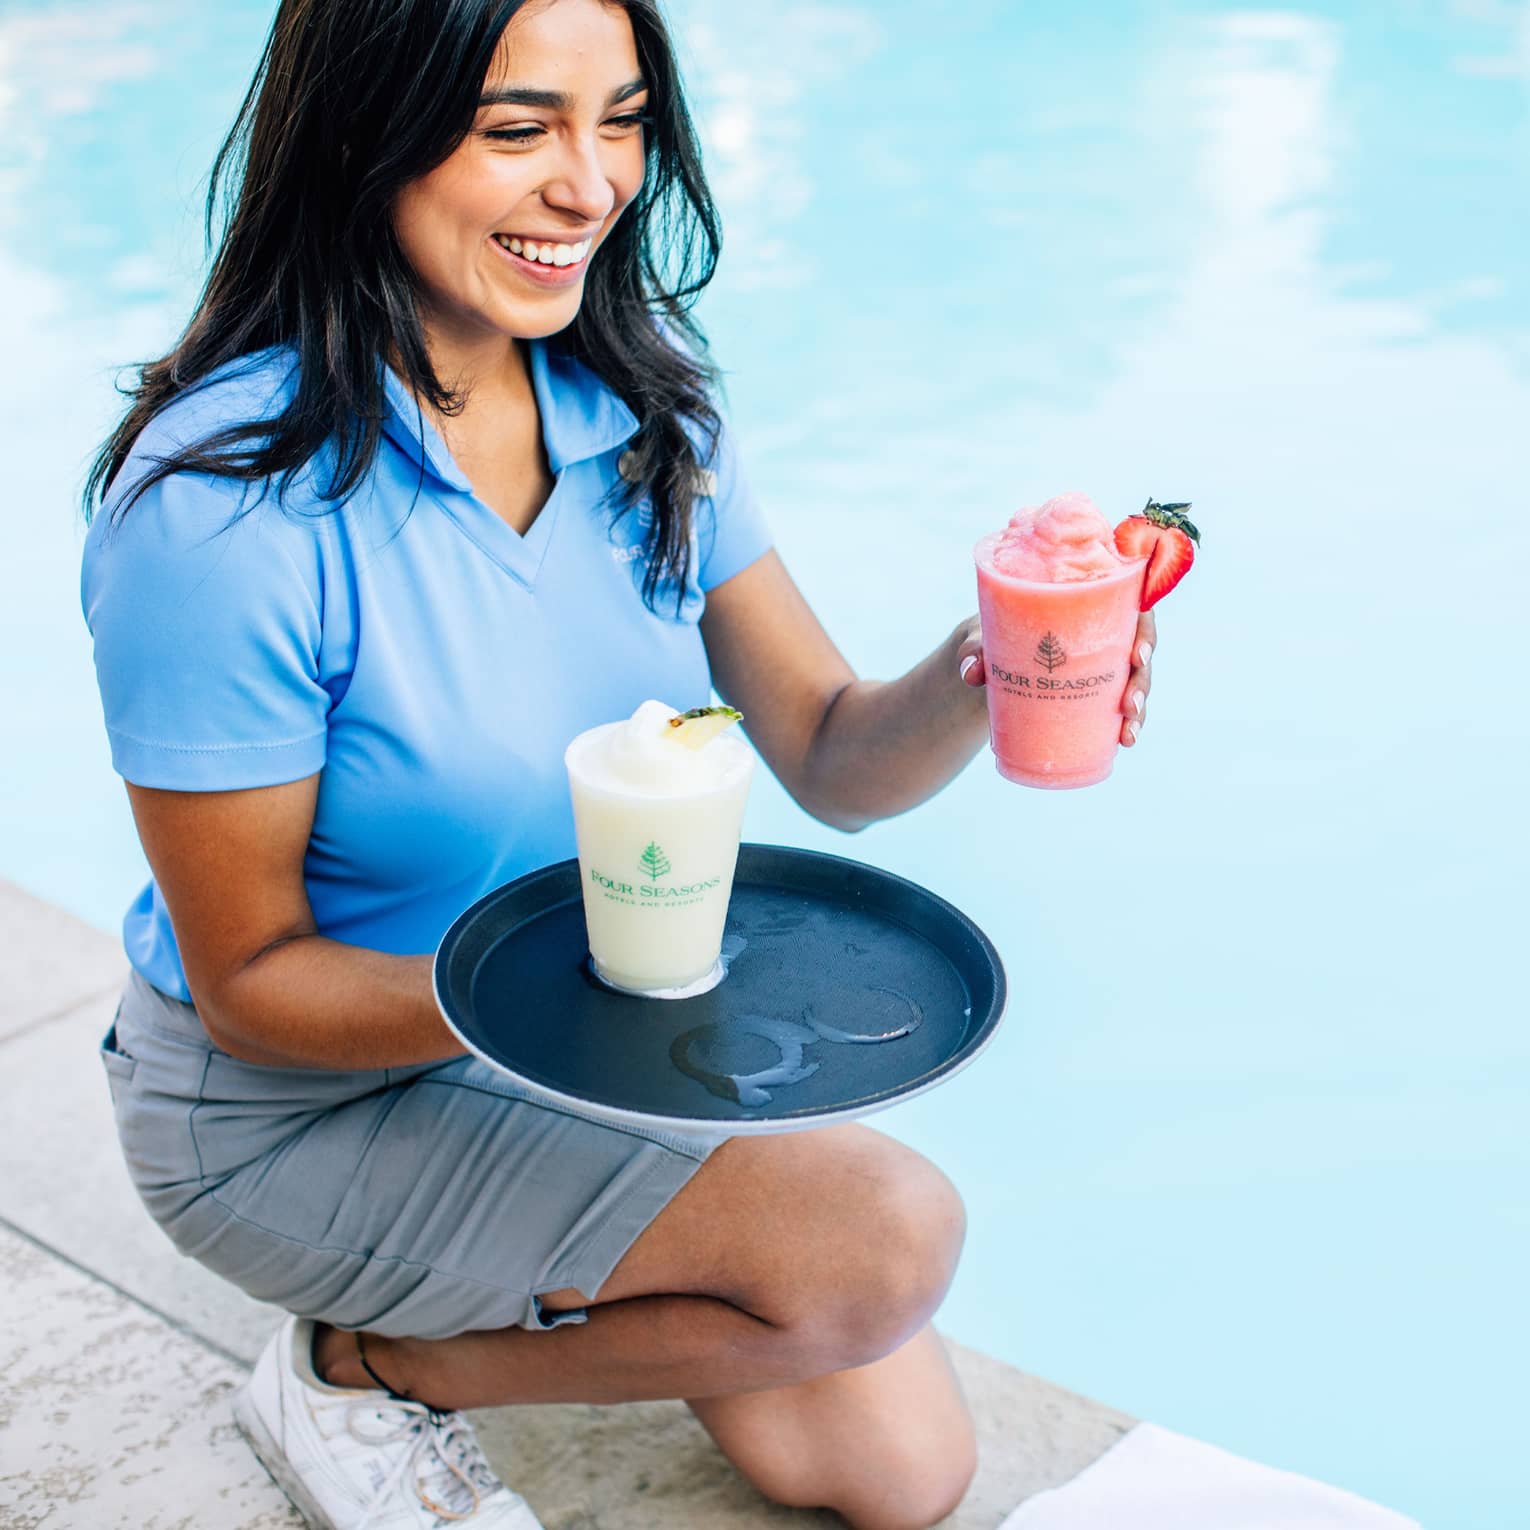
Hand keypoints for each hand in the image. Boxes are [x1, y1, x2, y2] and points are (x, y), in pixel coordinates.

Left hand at [955, 609, 1158, 747]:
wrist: (986, 659)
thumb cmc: (991, 633)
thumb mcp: (983, 636)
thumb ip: (976, 648)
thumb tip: (971, 673)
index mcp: (1086, 599)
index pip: (1131, 605)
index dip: (1145, 629)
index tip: (1138, 653)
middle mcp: (1103, 627)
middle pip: (1139, 648)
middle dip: (1142, 679)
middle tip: (1129, 704)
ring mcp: (1103, 659)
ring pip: (1135, 680)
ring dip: (1139, 708)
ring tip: (1128, 734)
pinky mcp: (1095, 686)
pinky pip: (1119, 704)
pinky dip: (1125, 723)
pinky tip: (1125, 741)